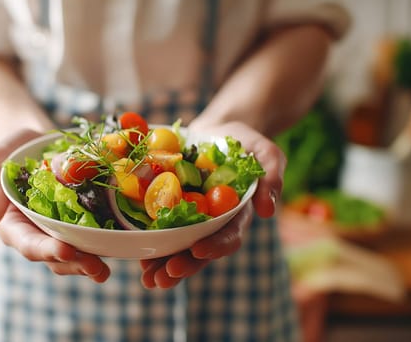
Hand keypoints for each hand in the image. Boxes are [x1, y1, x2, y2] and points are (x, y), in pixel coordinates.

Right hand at [0, 129, 110, 282]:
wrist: (38, 141)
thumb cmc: (13, 151)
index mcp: (13, 224)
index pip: (28, 242)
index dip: (46, 249)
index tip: (65, 251)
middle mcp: (37, 233)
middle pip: (53, 256)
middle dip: (74, 263)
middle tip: (95, 267)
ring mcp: (59, 230)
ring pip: (73, 255)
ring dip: (88, 264)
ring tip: (104, 270)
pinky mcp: (80, 222)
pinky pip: (91, 238)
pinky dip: (103, 246)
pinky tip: (118, 250)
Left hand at [139, 121, 285, 288]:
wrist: (218, 131)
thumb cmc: (245, 142)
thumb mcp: (266, 152)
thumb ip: (272, 176)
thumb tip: (269, 211)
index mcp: (237, 214)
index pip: (229, 236)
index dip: (215, 246)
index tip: (198, 251)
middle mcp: (214, 223)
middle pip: (200, 251)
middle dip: (184, 266)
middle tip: (165, 277)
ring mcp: (192, 219)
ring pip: (179, 248)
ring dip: (164, 265)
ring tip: (148, 280)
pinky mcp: (172, 210)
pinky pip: (161, 231)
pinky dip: (150, 245)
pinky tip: (138, 259)